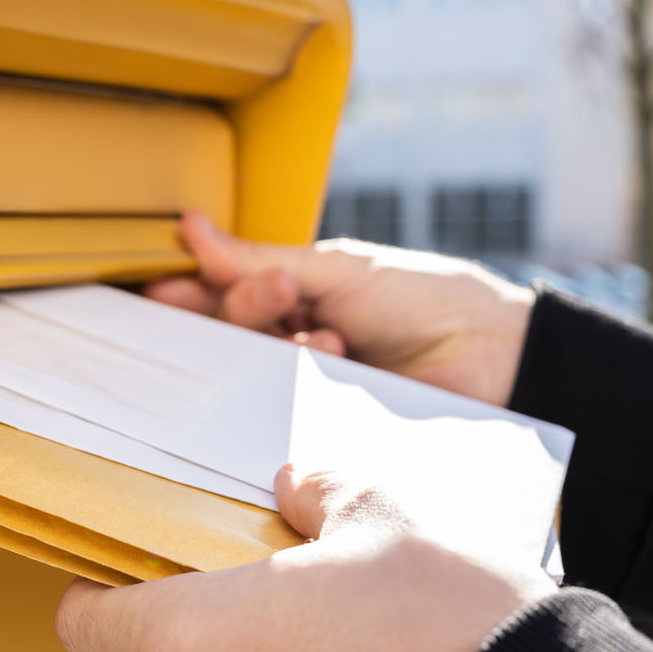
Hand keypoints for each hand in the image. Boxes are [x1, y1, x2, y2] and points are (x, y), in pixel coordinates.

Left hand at [55, 467, 555, 651]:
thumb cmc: (440, 616)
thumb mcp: (375, 516)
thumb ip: (313, 492)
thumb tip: (294, 487)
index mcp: (191, 638)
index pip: (87, 626)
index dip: (96, 595)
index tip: (124, 574)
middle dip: (212, 629)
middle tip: (279, 593)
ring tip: (336, 641)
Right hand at [146, 212, 535, 406]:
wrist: (491, 354)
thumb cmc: (421, 298)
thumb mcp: (336, 269)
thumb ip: (258, 259)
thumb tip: (194, 229)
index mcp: (294, 296)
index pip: (224, 295)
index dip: (191, 293)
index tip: (161, 287)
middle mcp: (294, 340)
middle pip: (232, 332)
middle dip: (248, 308)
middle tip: (281, 292)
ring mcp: (306, 384)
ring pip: (253, 371)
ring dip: (284, 342)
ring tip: (331, 334)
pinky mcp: (322, 422)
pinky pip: (282, 409)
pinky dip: (302, 378)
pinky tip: (338, 360)